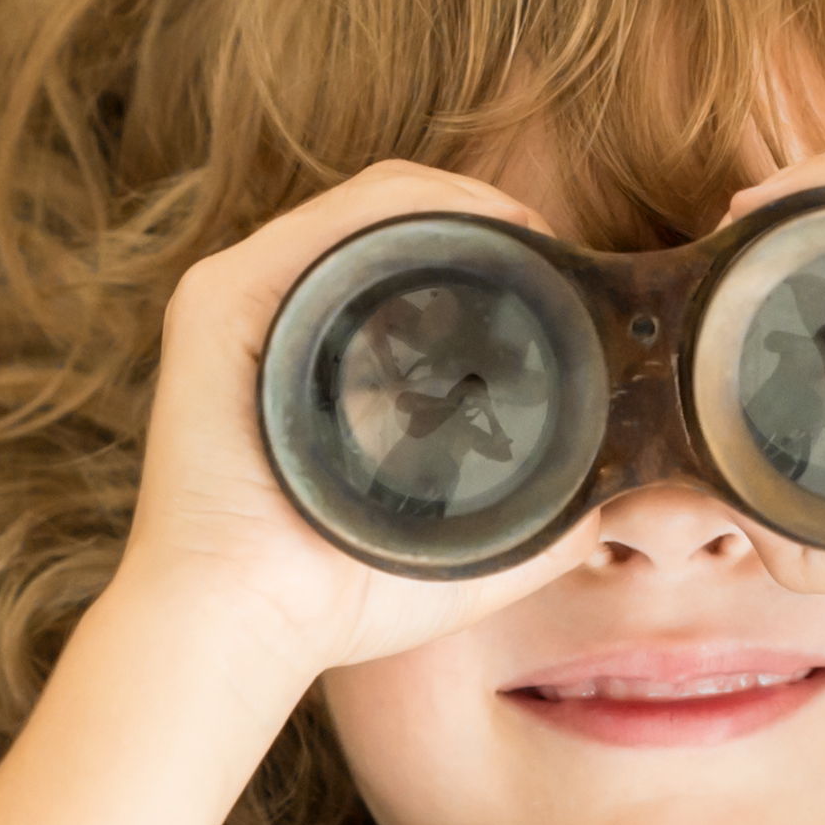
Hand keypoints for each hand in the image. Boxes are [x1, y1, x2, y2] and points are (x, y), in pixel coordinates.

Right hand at [124, 159, 599, 677]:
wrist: (242, 623)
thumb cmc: (333, 600)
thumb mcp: (459, 554)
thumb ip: (534, 525)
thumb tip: (607, 500)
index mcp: (314, 358)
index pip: (405, 261)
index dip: (484, 247)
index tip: (556, 276)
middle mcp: (275, 316)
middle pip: (389, 223)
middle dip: (478, 216)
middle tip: (549, 252)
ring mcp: (241, 300)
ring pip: (364, 208)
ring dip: (454, 201)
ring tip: (525, 230)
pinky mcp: (217, 302)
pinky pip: (322, 223)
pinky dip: (403, 207)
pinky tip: (469, 224)